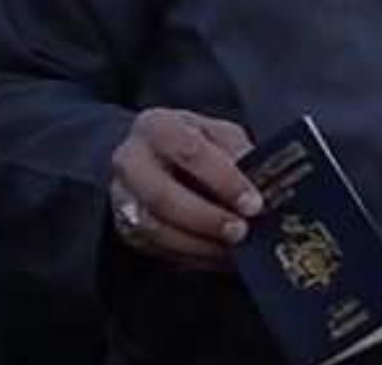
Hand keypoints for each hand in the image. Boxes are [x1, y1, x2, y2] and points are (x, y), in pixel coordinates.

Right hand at [108, 108, 261, 269]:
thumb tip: (259, 180)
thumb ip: (238, 152)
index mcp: (157, 126)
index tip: (253, 203)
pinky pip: (156, 248)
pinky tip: (217, 254)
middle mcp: (130, 160)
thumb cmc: (197, 143)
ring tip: (232, 248)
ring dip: (198, 243)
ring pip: (155, 228)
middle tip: (241, 231)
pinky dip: (190, 255)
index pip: (189, 152)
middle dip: (207, 218)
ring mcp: (122, 196)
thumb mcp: (221, 135)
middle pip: (162, 196)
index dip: (224, 180)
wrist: (160, 158)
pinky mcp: (125, 226)